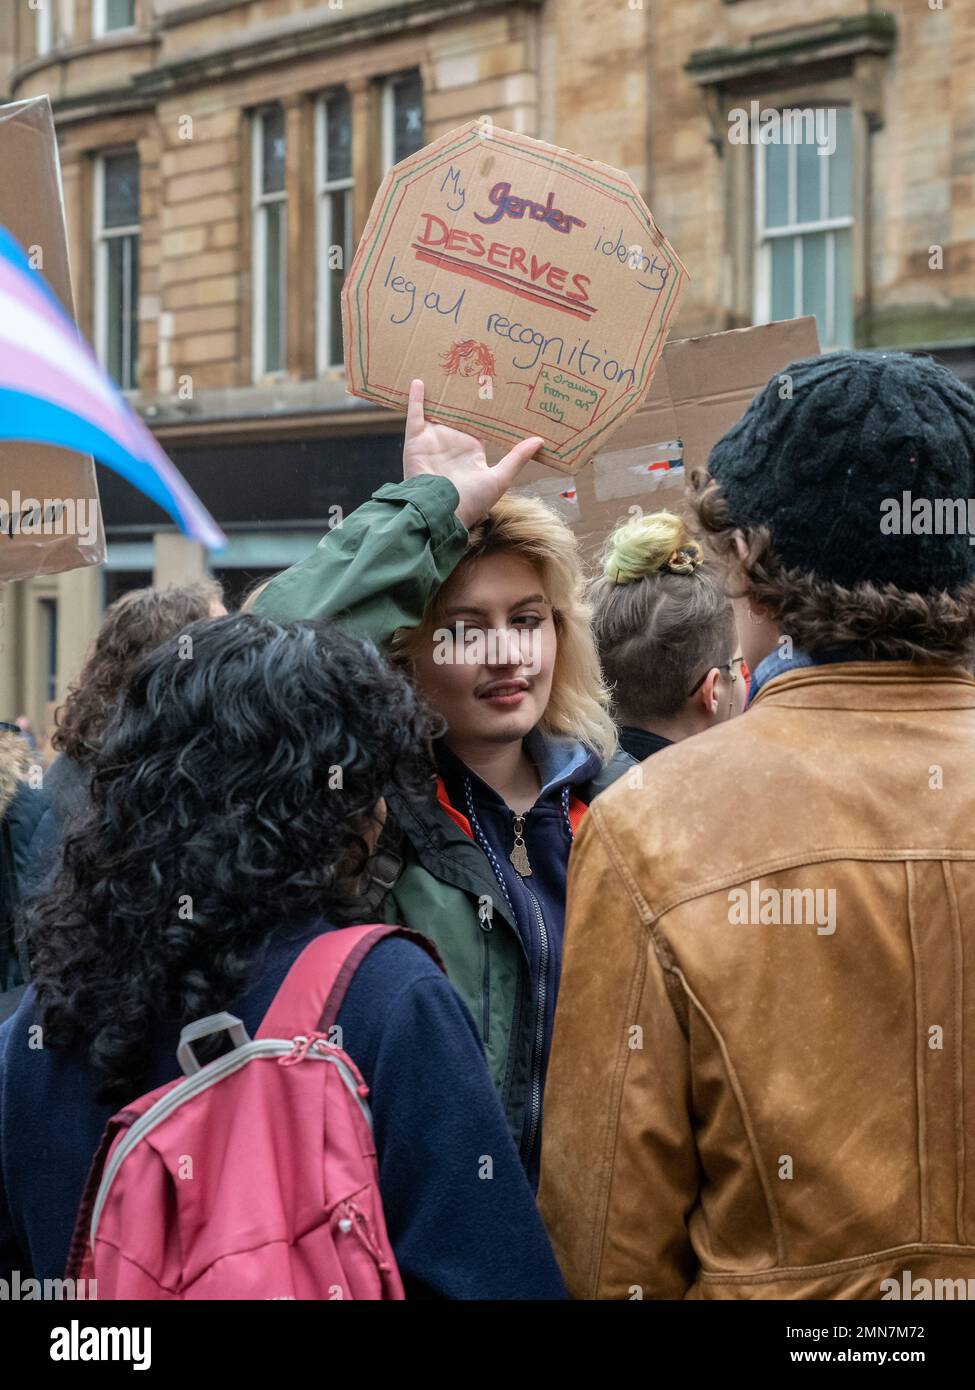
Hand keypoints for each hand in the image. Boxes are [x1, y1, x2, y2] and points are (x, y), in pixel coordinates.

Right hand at [403, 379, 544, 529]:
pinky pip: (415, 415)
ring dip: (440, 393)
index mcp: (471, 450)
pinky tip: (420, 381)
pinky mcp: (416, 440)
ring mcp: (433, 440)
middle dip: (462, 395)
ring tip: (446, 369)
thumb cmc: (471, 500)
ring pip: (437, 410)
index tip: (495, 387)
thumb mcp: (499, 478)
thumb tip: (540, 441)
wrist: (440, 511)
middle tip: (471, 369)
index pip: (478, 423)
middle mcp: (452, 442)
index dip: (485, 407)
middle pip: (456, 413)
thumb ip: (517, 457)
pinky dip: (416, 399)